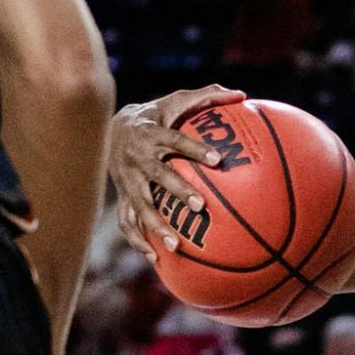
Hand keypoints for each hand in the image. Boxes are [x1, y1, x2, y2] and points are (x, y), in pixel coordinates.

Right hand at [107, 83, 245, 262]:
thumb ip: (207, 97)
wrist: (112, 127)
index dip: (194, 148)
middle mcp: (137, 158)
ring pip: (139, 204)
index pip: (174, 139)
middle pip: (157, 174)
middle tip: (200, 205)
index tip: (217, 159)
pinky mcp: (122, 196)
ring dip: (155, 225)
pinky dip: (137, 240)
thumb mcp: (176, 101)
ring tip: (175, 246)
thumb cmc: (157, 115)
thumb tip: (242, 94)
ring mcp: (127, 180)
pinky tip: (155, 260)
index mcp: (151, 133)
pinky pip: (126, 221)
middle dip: (177, 189)